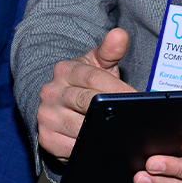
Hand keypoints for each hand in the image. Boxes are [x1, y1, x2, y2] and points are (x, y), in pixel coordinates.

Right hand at [36, 28, 134, 160]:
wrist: (59, 107)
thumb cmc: (84, 85)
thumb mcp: (96, 66)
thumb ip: (110, 51)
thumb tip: (120, 34)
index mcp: (64, 70)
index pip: (93, 78)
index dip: (116, 88)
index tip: (135, 96)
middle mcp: (51, 91)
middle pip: (86, 102)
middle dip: (111, 110)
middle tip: (134, 117)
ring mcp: (46, 116)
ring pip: (80, 127)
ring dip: (102, 132)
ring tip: (123, 133)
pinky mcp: (46, 138)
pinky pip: (72, 148)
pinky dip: (90, 148)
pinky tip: (105, 146)